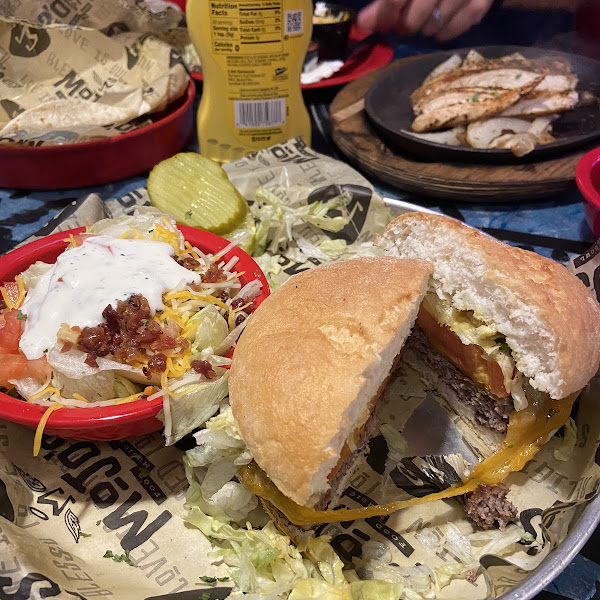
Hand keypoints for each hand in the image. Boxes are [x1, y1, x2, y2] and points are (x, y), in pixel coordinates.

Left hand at [356, 0, 494, 41]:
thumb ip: (384, 2)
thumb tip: (363, 23)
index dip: (382, 16)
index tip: (377, 26)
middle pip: (416, 14)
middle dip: (407, 24)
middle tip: (405, 25)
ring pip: (436, 23)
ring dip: (426, 28)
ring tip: (424, 23)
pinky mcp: (483, 0)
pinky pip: (463, 23)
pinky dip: (448, 31)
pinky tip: (440, 29)